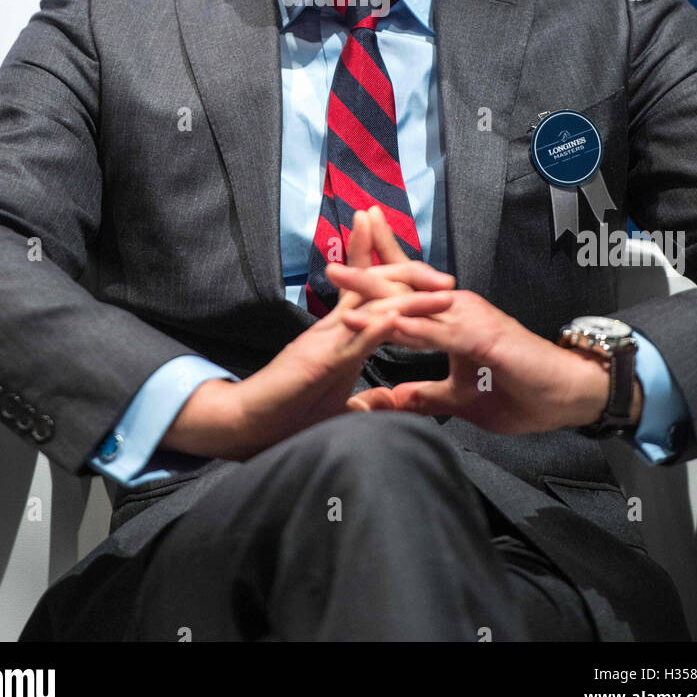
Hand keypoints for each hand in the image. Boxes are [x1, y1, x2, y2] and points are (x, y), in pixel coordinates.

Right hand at [161, 207, 454, 457]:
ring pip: (372, 306)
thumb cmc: (288, 413)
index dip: (404, 284)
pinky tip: (399, 315)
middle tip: (449, 274)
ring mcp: (327, 340)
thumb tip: (388, 398)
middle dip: (412, 275)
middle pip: (377, 288)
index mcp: (344, 337)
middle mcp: (336, 329)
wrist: (247, 422)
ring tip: (440, 285)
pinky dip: (376, 325)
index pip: (376, 298)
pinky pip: (352, 338)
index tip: (440, 281)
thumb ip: (364, 399)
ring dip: (407, 293)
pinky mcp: (318, 359)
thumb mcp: (338, 406)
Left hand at [341, 288, 642, 433]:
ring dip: (375, 291)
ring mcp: (469, 317)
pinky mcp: (481, 336)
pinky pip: (437, 330)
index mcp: (449, 318)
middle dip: (365, 270)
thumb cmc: (522, 391)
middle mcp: (456, 307)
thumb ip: (425, 395)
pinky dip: (408, 326)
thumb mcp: (461, 398)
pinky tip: (383, 321)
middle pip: (402, 284)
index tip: (341, 268)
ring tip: (341, 280)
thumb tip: (390, 398)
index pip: (405, 293)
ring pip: (413, 302)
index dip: (375, 278)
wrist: (568, 395)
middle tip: (330, 258)